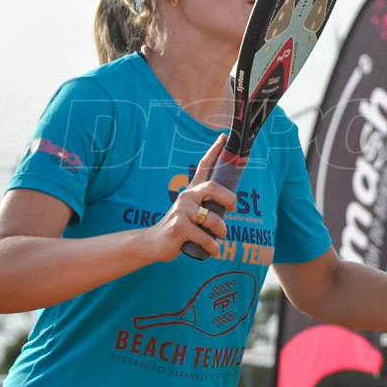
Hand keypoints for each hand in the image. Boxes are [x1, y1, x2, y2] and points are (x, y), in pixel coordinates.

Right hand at [143, 134, 234, 260]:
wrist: (154, 243)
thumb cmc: (180, 228)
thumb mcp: (193, 213)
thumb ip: (208, 206)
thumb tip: (231, 205)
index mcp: (192, 191)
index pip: (204, 166)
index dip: (214, 151)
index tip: (223, 137)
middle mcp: (187, 196)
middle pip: (213, 187)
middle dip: (229, 198)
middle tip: (232, 209)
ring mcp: (182, 210)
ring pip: (212, 218)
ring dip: (221, 231)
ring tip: (221, 237)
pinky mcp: (179, 226)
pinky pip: (204, 236)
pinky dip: (213, 246)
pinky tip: (214, 250)